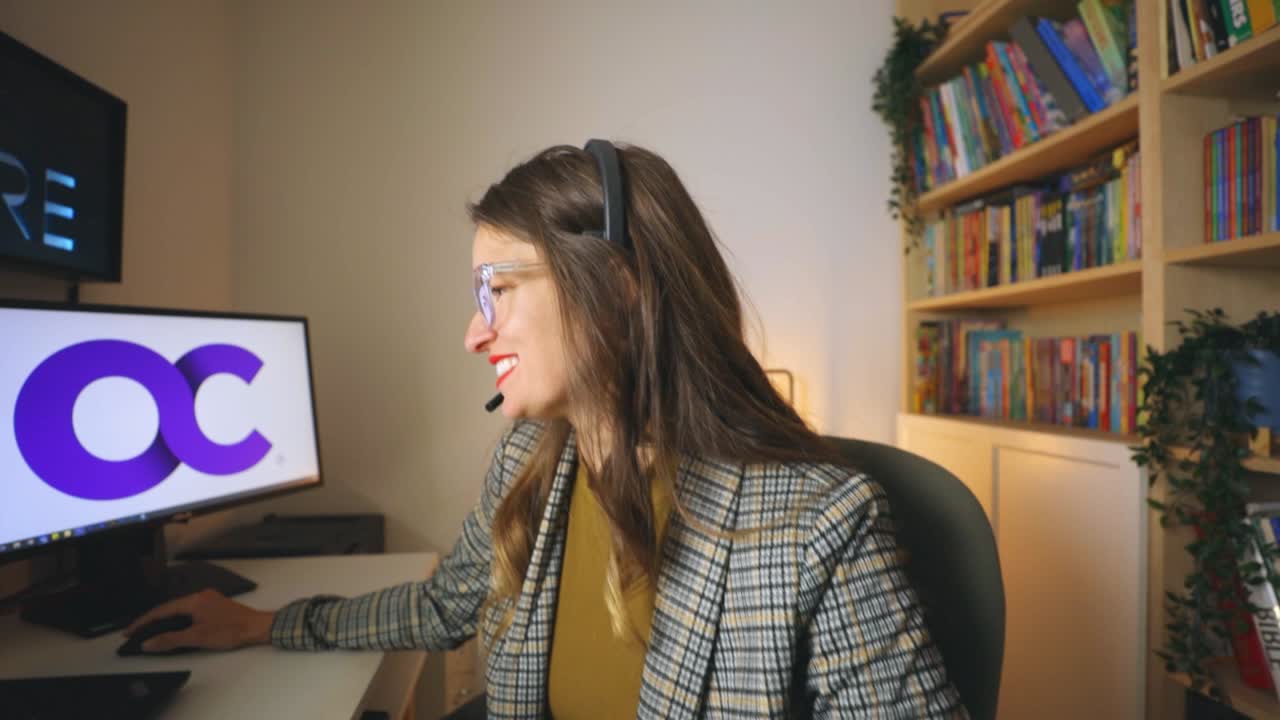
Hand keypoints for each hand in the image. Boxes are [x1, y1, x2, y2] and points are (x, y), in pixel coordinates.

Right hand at [122, 589, 275, 652]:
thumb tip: (150, 643)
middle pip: (169, 608)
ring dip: (164, 619)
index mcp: (194, 600)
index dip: (143, 622)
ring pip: (179, 609)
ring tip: (149, 630)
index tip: (130, 631)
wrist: (257, 627)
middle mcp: (200, 596)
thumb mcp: (197, 637)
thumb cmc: (232, 629)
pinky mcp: (214, 605)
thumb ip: (171, 640)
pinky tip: (173, 626)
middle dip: (151, 620)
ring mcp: (208, 599)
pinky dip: (177, 619)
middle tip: (135, 631)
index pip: (161, 610)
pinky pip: (189, 610)